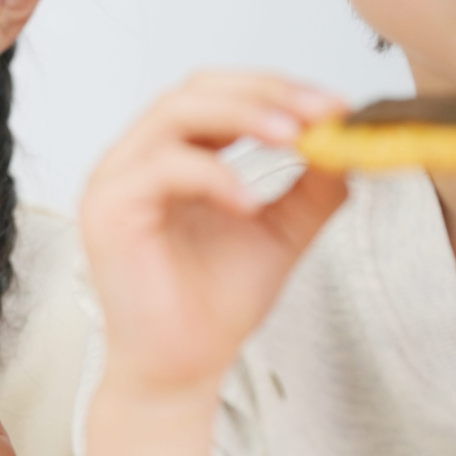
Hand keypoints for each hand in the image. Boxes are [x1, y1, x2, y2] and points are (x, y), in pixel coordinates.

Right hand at [77, 72, 347, 455]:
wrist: (181, 367)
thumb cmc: (212, 306)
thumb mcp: (279, 232)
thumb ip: (309, 187)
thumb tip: (348, 143)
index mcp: (167, 157)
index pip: (214, 94)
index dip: (273, 89)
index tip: (332, 105)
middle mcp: (132, 160)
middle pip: (192, 91)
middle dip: (262, 93)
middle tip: (318, 112)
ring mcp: (113, 182)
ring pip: (172, 115)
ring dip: (240, 117)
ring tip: (293, 137)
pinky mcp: (107, 211)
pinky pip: (160, 169)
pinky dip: (212, 174)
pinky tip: (250, 200)